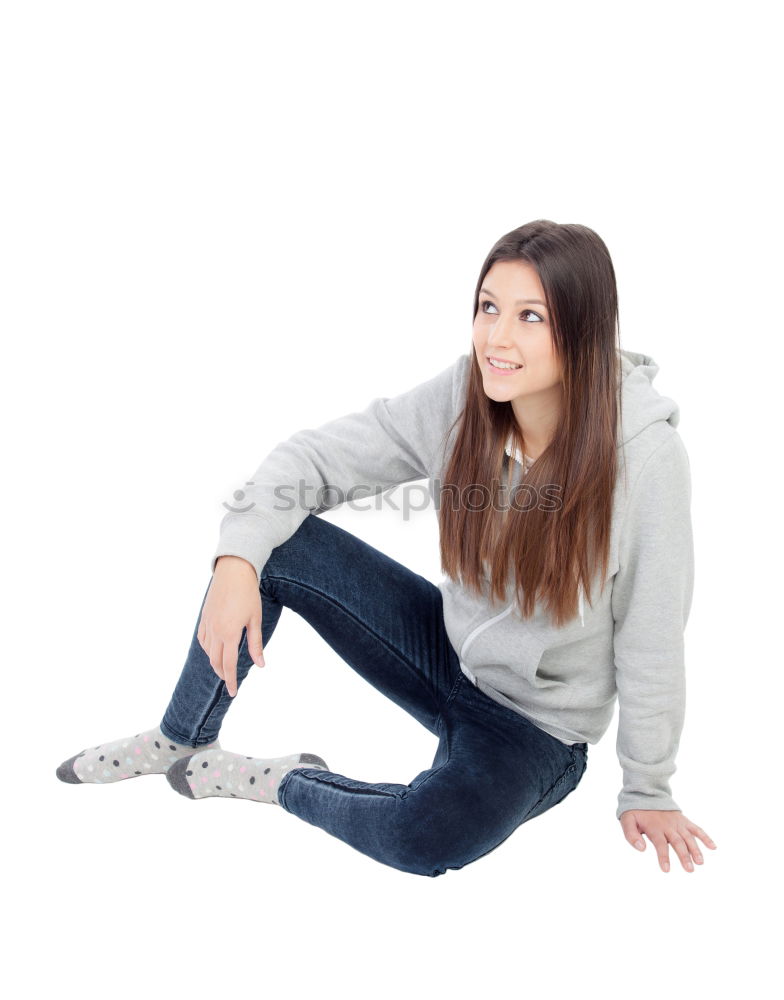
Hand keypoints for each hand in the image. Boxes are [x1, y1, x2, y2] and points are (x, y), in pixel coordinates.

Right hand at [197, 556, 265, 696]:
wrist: (233, 571)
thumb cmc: (248, 594)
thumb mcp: (255, 619)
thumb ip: (255, 644)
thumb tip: (260, 665)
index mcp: (229, 633)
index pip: (228, 664)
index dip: (231, 680)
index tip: (233, 693)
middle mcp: (215, 631)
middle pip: (215, 661)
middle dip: (222, 674)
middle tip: (230, 683)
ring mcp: (207, 624)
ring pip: (207, 651)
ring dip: (215, 663)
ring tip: (224, 669)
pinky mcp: (203, 617)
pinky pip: (202, 639)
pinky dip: (207, 649)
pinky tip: (214, 650)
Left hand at [619, 810, 716, 872]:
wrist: (646, 792)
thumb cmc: (636, 811)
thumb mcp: (627, 820)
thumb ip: (631, 835)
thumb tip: (641, 848)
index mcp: (654, 827)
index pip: (660, 844)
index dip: (663, 857)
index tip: (666, 870)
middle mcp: (668, 826)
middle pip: (678, 842)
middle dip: (684, 856)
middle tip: (690, 869)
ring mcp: (678, 823)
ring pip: (689, 837)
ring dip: (695, 849)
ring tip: (700, 862)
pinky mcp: (684, 821)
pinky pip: (696, 829)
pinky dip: (705, 837)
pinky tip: (713, 847)